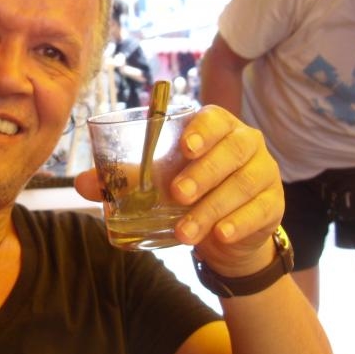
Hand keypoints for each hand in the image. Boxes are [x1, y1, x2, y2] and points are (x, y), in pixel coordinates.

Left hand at [76, 105, 282, 273]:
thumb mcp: (156, 184)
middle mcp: (245, 144)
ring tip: (185, 231)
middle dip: (204, 172)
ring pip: (244, 184)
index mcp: (216, 128)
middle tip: (177, 195)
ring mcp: (263, 173)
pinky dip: (239, 223)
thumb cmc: (187, 193)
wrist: (223, 233)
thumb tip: (81, 182)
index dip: (202, 130)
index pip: (213, 118)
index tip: (184, 147)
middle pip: (232, 150)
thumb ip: (123, 180)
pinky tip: (221, 234)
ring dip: (213, 208)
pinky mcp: (274, 204)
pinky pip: (260, 210)